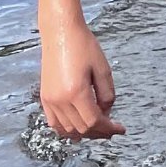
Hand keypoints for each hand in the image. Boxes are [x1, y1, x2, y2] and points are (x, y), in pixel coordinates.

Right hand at [39, 21, 124, 138]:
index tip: (121, 129)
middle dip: (99, 132)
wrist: (60, 34)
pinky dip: (67, 128)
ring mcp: (49, 100)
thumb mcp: (103, 70)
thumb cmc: (84, 47)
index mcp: (76, 93)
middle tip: (113, 130)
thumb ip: (107, 95)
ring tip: (99, 129)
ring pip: (67, 129)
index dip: (109, 129)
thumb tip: (106, 114)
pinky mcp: (44, 98)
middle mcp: (60, 100)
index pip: (94, 122)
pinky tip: (80, 126)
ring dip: (84, 133)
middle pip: (81, 128)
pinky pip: (54, 122)